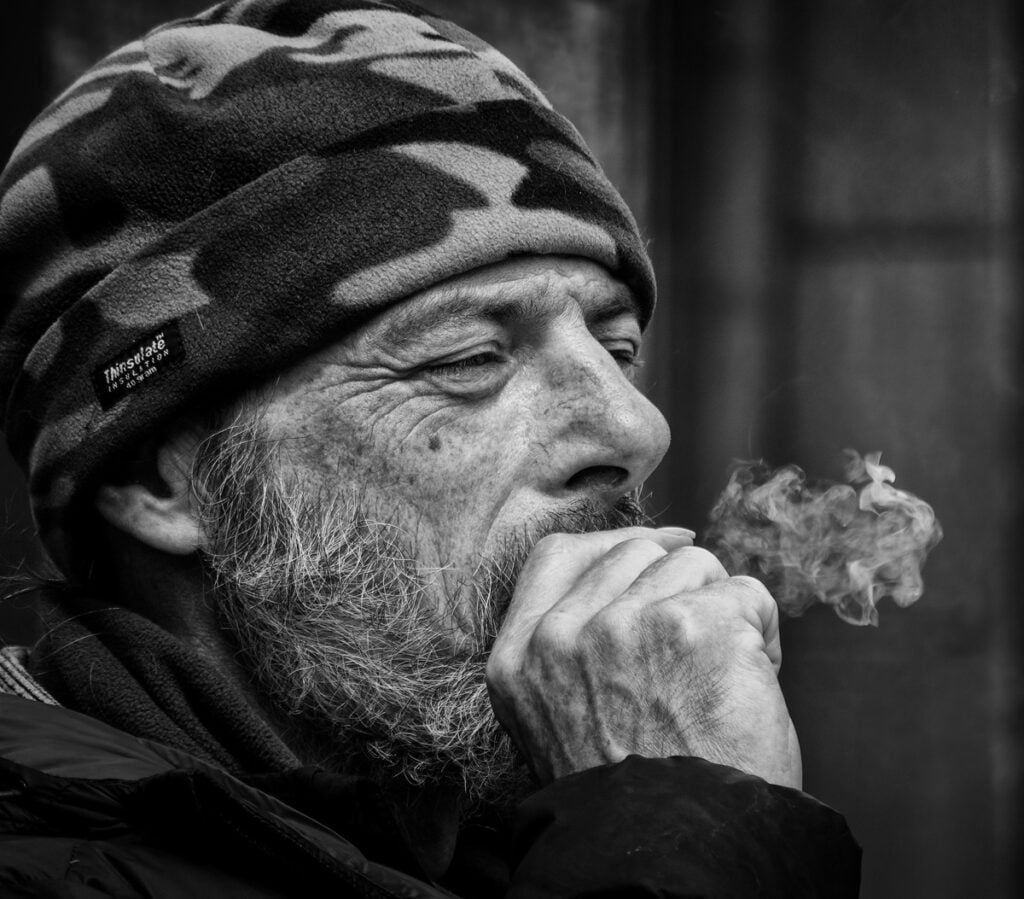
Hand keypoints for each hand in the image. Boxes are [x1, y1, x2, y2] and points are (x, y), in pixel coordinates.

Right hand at [486, 527, 801, 788]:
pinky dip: (761, 633)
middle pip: (637, 553)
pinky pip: (746, 593)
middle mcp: (563, 634)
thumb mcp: (556, 718)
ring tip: (721, 677)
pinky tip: (750, 682)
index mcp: (519, 658)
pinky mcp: (691, 625)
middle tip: (699, 650)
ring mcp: (624, 625)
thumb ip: (569, 647)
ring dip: (721, 610)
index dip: (614, 544)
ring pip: (695, 565)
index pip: (558, 555)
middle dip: (680, 586)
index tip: (660, 548)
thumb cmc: (633, 800)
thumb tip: (629, 582)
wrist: (677, 854)